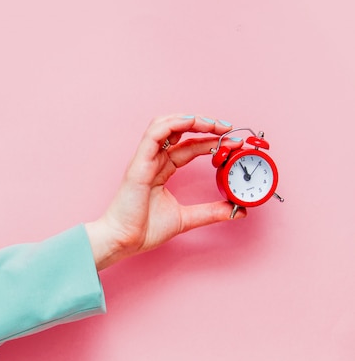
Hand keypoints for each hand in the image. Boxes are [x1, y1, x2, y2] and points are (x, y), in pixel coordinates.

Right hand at [85, 114, 244, 270]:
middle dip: (205, 125)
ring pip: (166, 124)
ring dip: (191, 119)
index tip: (234, 144)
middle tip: (229, 129)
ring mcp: (145, 160)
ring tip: (214, 123)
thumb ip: (210, 212)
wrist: (123, 241)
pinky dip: (174, 124)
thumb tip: (238, 212)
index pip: (189, 146)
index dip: (211, 141)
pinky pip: (155, 133)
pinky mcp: (139, 163)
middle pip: (179, 130)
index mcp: (161, 170)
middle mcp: (153, 160)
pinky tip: (194, 123)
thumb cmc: (142, 230)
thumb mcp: (186, 219)